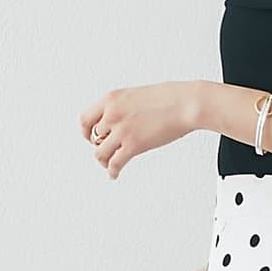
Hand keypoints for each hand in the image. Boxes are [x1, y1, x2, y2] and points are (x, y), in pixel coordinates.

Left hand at [80, 82, 198, 177]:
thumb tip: (118, 123)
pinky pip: (115, 163)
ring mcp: (122, 130)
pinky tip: (114, 175)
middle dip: (99, 146)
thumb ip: (123, 108)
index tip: (91, 139)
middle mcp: (112, 114)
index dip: (86, 132)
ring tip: (109, 165)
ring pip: (100, 153)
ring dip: (104, 161)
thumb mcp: (137, 95)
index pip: (85, 119)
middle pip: (93, 138)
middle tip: (105, 152)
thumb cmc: (169, 98)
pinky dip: (112, 172)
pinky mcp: (133, 145)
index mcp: (111, 99)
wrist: (186, 103)